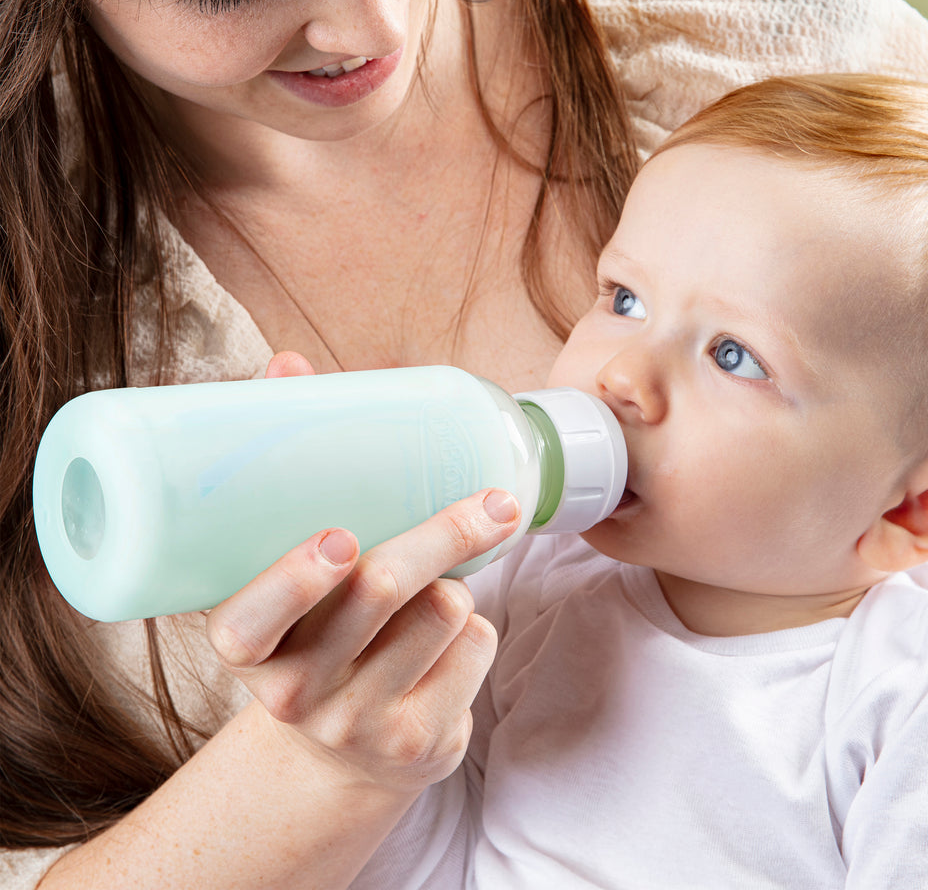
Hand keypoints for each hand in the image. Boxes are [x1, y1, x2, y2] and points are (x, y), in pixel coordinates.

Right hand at [204, 352, 519, 794]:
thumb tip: (288, 365)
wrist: (347, 751)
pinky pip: (476, 649)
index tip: (340, 539)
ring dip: (456, 580)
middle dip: (444, 532)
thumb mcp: (288, 572)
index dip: (291, 582)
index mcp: (246, 645)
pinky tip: (444, 644)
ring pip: (442, 612)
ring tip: (433, 587)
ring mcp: (356, 723)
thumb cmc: (316, 629)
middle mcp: (292, 693)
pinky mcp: (418, 741)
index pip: (247, 624)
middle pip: (379, 594)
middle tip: (491, 501)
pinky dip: (477, 629)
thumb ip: (286, 474)